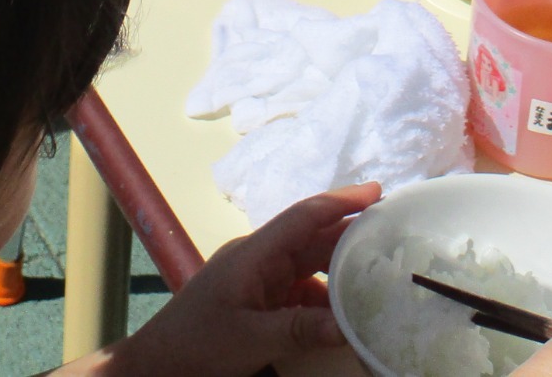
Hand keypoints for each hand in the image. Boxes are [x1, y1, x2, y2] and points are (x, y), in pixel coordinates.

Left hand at [91, 183, 380, 376]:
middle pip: (313, 240)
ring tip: (379, 281)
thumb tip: (349, 328)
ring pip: (311, 267)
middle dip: (352, 238)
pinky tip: (347, 317)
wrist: (157, 365)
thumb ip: (298, 330)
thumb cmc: (194, 343)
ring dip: (342, 274)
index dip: (341, 201)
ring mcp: (261, 280)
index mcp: (254, 253)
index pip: (304, 216)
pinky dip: (326, 302)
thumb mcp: (248, 338)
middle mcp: (260, 259)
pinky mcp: (261, 302)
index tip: (378, 193)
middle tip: (395, 241)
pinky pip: (302, 293)